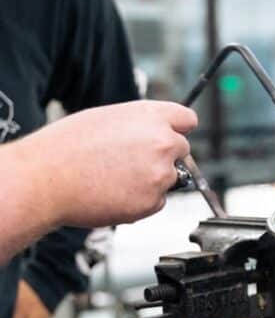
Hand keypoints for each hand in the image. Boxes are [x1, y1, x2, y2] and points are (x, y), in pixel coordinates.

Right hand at [19, 100, 197, 228]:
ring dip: (151, 180)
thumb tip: (153, 132)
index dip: (177, 129)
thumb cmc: (65, 147)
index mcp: (151, 116)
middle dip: (163, 156)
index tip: (172, 136)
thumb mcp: (105, 118)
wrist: (44, 180)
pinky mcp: (153, 201)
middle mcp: (163, 142)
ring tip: (114, 179)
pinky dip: (141, 201)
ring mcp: (161, 173)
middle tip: (131, 163)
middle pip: (182, 150)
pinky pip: (157, 202)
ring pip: (170, 178)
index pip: (187, 120)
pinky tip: (114, 194)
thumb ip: (138, 125)